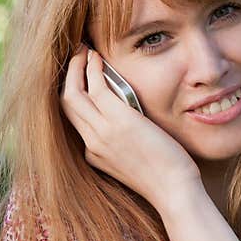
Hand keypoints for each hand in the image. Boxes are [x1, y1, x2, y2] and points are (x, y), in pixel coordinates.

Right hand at [59, 43, 201, 209]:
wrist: (174, 191)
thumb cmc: (165, 176)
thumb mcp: (135, 159)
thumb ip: (124, 142)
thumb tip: (130, 118)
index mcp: (94, 154)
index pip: (73, 119)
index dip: (73, 92)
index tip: (79, 75)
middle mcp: (92, 143)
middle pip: (65, 103)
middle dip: (67, 75)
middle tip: (76, 55)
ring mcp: (102, 133)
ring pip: (73, 93)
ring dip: (76, 67)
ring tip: (84, 49)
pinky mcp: (119, 121)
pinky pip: (96, 87)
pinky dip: (92, 69)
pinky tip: (98, 57)